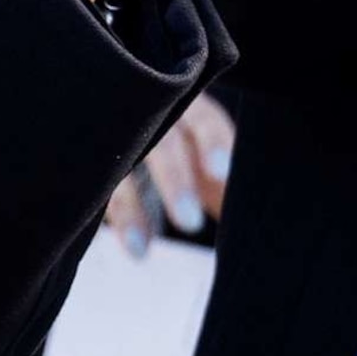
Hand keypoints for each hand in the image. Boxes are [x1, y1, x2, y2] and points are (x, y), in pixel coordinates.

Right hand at [102, 93, 236, 251]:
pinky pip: (101, 190)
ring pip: (122, 168)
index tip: (222, 175)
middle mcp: (153, 113)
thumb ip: (228, 177)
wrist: (126, 116)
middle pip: (163, 142)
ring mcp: (120, 133)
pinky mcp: (98, 161)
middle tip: (191, 224)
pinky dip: (119, 219)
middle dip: (174, 181)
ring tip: (142, 251)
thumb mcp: (210, 151)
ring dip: (132, 211)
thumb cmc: (188, 138)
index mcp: (189, 104)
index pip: (203, 119)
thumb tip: (258, 214)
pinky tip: (134, 248)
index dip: (212, 143)